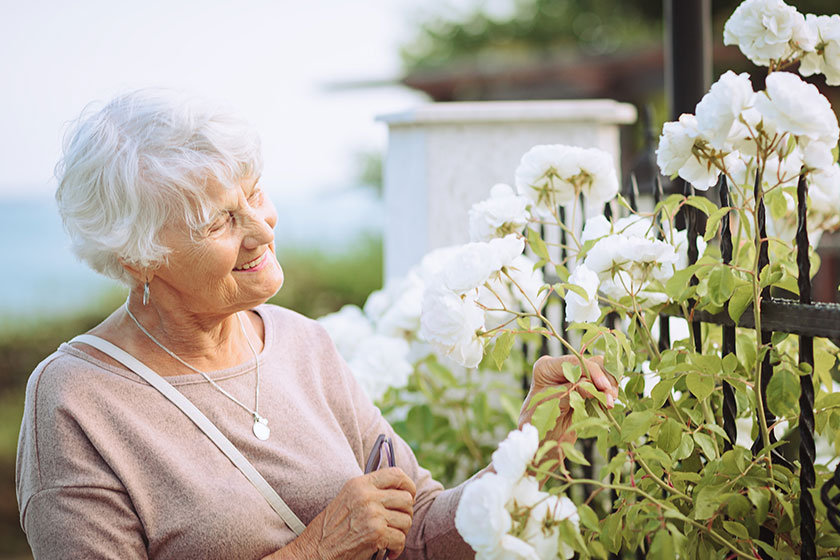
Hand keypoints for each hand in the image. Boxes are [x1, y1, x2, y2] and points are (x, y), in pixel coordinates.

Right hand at [294, 467, 415, 559]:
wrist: (316, 550)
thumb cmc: (331, 529)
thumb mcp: (347, 499)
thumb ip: (370, 491)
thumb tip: (399, 491)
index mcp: (360, 484)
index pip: (396, 474)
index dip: (409, 485)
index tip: (409, 496)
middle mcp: (367, 496)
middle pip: (407, 499)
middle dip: (407, 514)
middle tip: (398, 524)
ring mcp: (372, 514)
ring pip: (407, 520)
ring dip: (401, 533)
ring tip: (390, 538)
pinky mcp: (376, 533)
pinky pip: (401, 539)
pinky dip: (397, 549)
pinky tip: (389, 551)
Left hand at [518, 355, 617, 445]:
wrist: (541, 439)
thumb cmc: (537, 423)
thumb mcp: (550, 405)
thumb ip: (569, 392)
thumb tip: (590, 384)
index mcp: (547, 367)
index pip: (575, 362)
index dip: (593, 372)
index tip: (604, 387)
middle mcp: (562, 368)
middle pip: (594, 363)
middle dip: (604, 380)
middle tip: (609, 399)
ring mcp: (577, 377)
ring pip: (604, 372)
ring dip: (609, 388)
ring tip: (609, 404)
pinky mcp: (587, 389)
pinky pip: (605, 386)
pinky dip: (609, 394)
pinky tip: (608, 406)